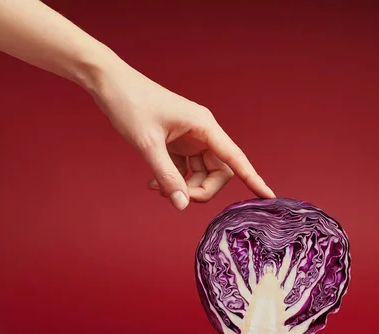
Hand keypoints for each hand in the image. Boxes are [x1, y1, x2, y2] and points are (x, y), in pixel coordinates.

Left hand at [91, 63, 275, 209]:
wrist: (110, 84)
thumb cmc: (130, 104)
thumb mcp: (147, 144)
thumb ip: (167, 176)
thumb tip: (182, 205)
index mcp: (204, 126)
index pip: (235, 158)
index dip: (253, 179)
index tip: (268, 196)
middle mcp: (203, 132)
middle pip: (219, 171)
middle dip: (201, 189)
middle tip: (176, 197)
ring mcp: (191, 138)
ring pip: (202, 173)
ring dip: (184, 186)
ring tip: (158, 188)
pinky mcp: (178, 142)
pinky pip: (186, 168)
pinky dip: (174, 179)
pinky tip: (154, 183)